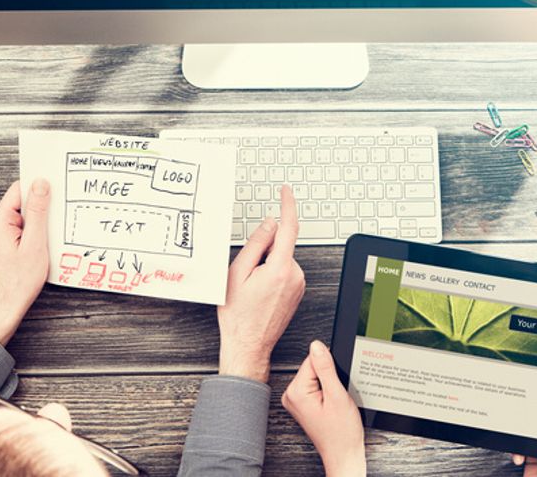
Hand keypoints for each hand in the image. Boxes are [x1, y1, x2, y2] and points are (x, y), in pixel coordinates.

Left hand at [0, 179, 51, 345]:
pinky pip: (22, 229)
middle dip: (41, 206)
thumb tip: (40, 184)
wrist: (5, 307)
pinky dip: (35, 233)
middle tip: (57, 215)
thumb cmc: (18, 281)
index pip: (19, 190)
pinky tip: (44, 243)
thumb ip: (37, 212)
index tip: (55, 187)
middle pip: (21, 202)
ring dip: (39, 222)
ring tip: (50, 235)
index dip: (38, 187)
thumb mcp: (34, 243)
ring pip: (24, 217)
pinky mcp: (5, 244)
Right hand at [217, 185, 304, 382]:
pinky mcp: (297, 291)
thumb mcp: (237, 273)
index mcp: (280, 269)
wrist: (248, 344)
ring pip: (281, 258)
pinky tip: (260, 292)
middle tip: (246, 274)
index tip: (286, 191)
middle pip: (281, 245)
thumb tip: (269, 225)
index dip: (287, 205)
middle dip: (263, 250)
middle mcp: (295, 276)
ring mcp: (298, 285)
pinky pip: (284, 271)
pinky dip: (272, 273)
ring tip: (251, 288)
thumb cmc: (239, 315)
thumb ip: (256, 244)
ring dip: (266, 264)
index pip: (288, 227)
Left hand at [282, 340, 365, 476]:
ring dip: (328, 385)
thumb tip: (317, 345)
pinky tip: (330, 405)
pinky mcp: (302, 403)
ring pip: (315, 376)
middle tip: (336, 398)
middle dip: (329, 377)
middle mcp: (291, 395)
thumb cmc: (341, 432)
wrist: (343, 453)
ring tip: (333, 404)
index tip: (336, 385)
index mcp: (296, 392)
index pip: (312, 360)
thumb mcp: (337, 396)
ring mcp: (295, 400)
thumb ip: (325, 368)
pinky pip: (315, 385)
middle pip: (313, 368)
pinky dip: (326, 391)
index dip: (331, 369)